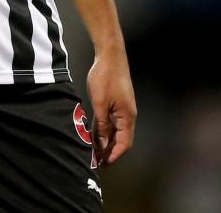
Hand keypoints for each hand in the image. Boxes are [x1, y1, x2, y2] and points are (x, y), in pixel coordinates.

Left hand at [86, 50, 135, 167]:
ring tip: (93, 151)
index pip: (124, 144)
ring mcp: (122, 110)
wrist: (110, 56)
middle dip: (109, 152)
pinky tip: (93, 135)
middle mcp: (127, 116)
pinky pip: (110, 122)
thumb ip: (102, 124)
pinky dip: (103, 130)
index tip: (103, 164)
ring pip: (115, 131)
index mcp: (127, 117)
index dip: (114, 156)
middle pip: (121, 140)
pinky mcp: (116, 104)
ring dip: (105, 142)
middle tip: (95, 161)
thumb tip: (102, 143)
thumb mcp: (100, 103)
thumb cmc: (105, 77)